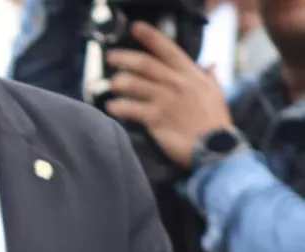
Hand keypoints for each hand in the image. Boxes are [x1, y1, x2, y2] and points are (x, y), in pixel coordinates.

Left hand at [104, 21, 234, 167]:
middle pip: (145, 64)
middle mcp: (177, 83)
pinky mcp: (156, 118)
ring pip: (134, 84)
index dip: (150, 37)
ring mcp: (165, 100)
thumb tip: (210, 64)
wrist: (215, 148)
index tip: (135, 28)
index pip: (168, 50)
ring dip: (118, 83)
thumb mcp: (216, 94)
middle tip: (110, 57)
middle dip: (124, 58)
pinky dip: (118, 107)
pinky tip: (111, 107)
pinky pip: (130, 108)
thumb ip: (209, 77)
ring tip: (110, 85)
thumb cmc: (213, 122)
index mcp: (191, 74)